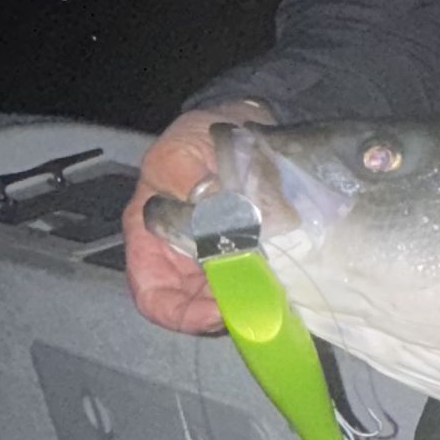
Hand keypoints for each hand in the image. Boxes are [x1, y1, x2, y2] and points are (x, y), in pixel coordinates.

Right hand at [122, 101, 271, 334]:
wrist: (242, 126)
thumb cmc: (198, 139)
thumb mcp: (180, 155)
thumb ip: (188, 188)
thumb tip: (214, 220)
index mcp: (151, 239)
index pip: (153, 296)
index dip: (179, 313)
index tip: (216, 312)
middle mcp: (183, 258)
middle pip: (198, 306)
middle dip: (227, 309)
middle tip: (259, 302)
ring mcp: (220, 259)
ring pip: (232, 298)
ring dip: (253, 299)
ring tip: (276, 288)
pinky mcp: (253, 253)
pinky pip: (260, 280)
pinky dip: (272, 283)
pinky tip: (287, 275)